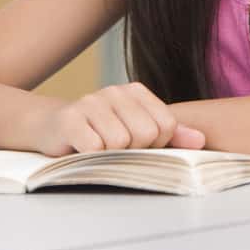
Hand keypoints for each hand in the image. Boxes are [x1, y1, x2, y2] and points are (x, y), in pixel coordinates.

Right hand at [24, 82, 205, 155]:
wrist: (48, 128)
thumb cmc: (99, 133)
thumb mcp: (136, 131)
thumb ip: (170, 135)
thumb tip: (201, 140)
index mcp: (136, 92)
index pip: (166, 126)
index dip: (155, 145)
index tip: (136, 145)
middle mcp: (115, 91)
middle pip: (146, 135)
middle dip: (133, 151)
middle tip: (114, 149)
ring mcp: (91, 102)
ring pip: (120, 144)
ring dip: (108, 155)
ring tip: (96, 148)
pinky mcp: (70, 119)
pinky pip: (95, 149)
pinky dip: (90, 157)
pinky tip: (81, 150)